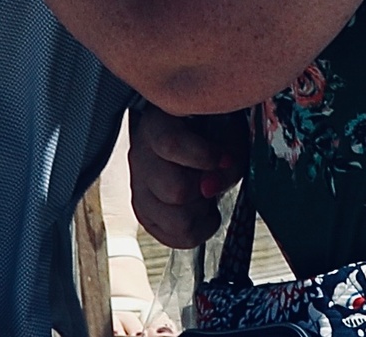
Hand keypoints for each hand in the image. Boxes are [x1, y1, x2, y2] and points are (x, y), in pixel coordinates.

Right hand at [128, 106, 246, 248]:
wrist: (190, 135)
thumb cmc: (210, 130)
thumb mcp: (227, 133)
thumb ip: (225, 158)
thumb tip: (208, 189)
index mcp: (156, 126)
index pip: (170, 144)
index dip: (203, 156)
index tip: (225, 158)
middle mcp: (140, 158)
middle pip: (176, 190)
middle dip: (204, 190)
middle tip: (212, 179)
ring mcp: (138, 189)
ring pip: (175, 222)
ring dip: (200, 213)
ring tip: (205, 196)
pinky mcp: (144, 215)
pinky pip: (174, 239)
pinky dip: (196, 231)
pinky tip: (200, 210)